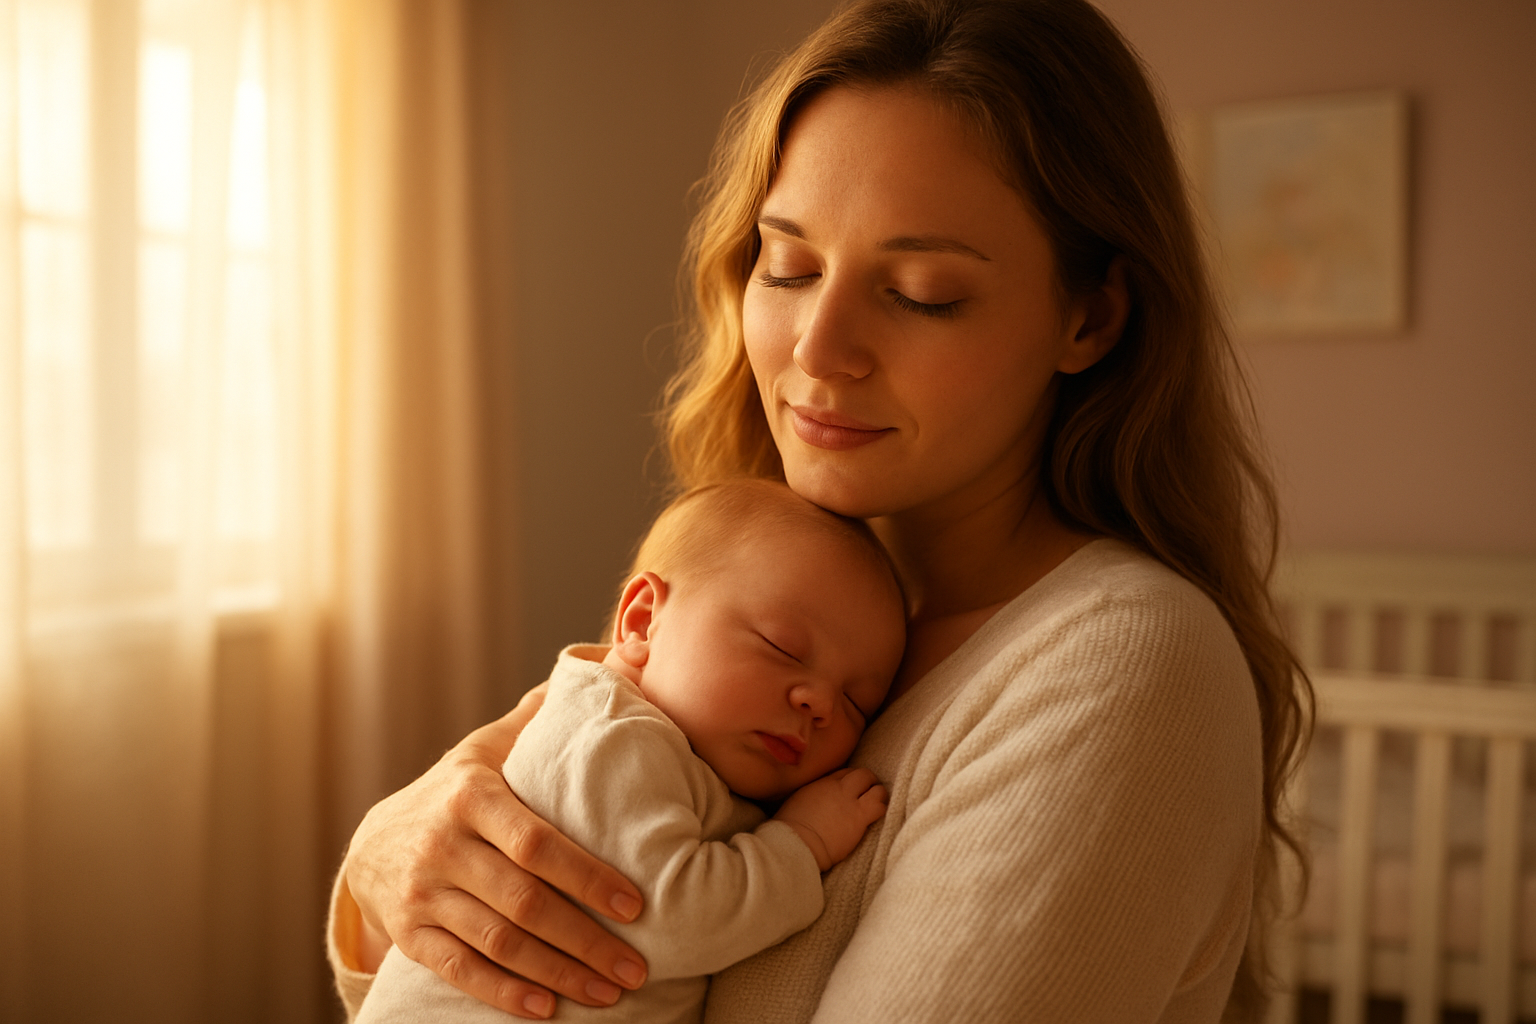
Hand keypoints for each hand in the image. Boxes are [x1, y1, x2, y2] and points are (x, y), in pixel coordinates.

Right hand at [339, 685, 648, 1018]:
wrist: (375, 840)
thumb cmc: (461, 789)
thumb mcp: (493, 746)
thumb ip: (545, 711)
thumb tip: (606, 656)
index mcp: (473, 794)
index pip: (536, 843)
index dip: (586, 876)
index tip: (637, 904)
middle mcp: (444, 846)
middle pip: (524, 903)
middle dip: (586, 940)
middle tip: (638, 966)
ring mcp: (422, 895)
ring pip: (497, 943)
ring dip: (558, 974)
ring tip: (611, 993)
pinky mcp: (409, 935)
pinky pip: (460, 971)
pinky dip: (504, 994)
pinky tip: (547, 1010)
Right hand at [772, 767, 887, 870]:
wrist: (797, 842)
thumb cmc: (790, 828)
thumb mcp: (795, 801)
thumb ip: (809, 795)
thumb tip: (812, 800)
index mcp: (820, 783)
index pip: (844, 773)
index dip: (851, 780)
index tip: (852, 788)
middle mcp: (837, 788)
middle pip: (862, 774)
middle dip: (869, 781)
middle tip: (870, 791)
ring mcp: (850, 801)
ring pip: (876, 788)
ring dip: (879, 794)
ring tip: (878, 802)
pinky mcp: (859, 817)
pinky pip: (879, 806)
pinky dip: (882, 808)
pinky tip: (878, 814)